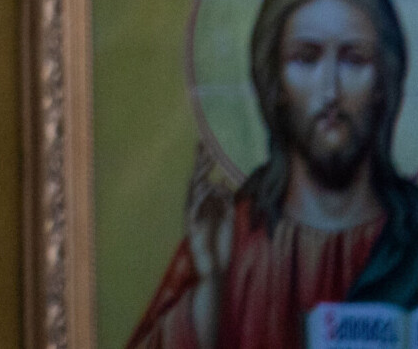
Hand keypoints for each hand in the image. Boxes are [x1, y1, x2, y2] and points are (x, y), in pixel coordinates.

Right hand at [184, 148, 231, 277]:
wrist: (214, 271)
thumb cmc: (221, 247)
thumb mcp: (227, 221)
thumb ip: (224, 203)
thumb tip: (222, 183)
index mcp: (204, 205)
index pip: (203, 179)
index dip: (204, 163)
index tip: (207, 145)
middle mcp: (196, 207)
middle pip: (196, 180)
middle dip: (200, 164)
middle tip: (203, 145)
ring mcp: (191, 216)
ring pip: (193, 191)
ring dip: (200, 176)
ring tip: (206, 162)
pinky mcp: (190, 227)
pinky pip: (193, 207)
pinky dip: (199, 196)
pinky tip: (205, 186)